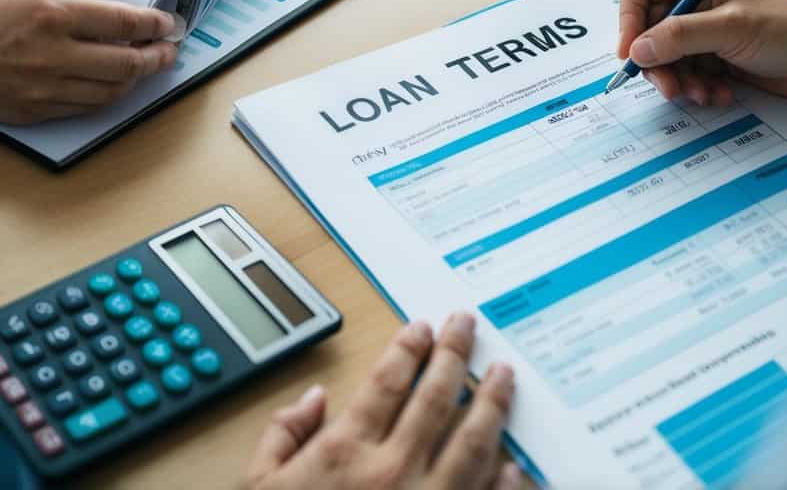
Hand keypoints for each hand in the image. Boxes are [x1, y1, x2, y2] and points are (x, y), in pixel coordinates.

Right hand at [0, 0, 178, 124]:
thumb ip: (73, 1)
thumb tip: (113, 15)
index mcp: (55, 14)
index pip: (125, 21)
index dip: (155, 24)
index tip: (169, 24)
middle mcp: (53, 55)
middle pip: (127, 63)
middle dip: (157, 57)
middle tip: (169, 50)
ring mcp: (42, 88)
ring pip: (110, 92)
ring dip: (136, 80)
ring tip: (147, 67)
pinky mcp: (31, 112)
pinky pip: (83, 108)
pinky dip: (105, 96)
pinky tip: (113, 84)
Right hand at [245, 313, 519, 489]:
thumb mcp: (258, 489)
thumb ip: (281, 436)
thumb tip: (313, 400)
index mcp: (345, 452)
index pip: (387, 380)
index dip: (408, 347)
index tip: (424, 328)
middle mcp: (393, 472)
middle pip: (435, 397)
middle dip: (455, 354)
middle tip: (468, 326)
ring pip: (473, 442)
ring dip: (492, 403)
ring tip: (504, 376)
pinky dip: (506, 481)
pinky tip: (515, 463)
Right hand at [617, 0, 786, 106]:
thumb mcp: (730, 28)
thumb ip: (680, 37)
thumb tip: (637, 49)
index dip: (628, 17)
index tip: (632, 52)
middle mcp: (691, 1)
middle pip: (645, 28)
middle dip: (656, 61)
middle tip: (668, 85)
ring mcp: (699, 30)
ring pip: (662, 57)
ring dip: (678, 80)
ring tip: (701, 93)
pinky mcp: (710, 56)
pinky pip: (683, 73)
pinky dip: (696, 88)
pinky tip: (718, 93)